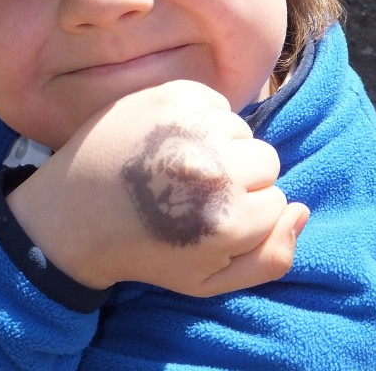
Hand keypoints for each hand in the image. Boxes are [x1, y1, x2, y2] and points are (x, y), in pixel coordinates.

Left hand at [5, 80, 308, 296]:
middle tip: (193, 191)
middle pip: (267, 161)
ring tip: (179, 165)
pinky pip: (215, 101)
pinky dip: (201, 117)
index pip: (279, 200)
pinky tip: (170, 140)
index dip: (247, 212)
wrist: (72, 216)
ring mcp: (190, 127)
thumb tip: (302, 209)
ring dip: (221, 145)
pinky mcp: (169, 95)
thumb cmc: (146, 251)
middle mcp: (215, 170)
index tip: (208, 219)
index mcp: (229, 220)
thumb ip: (271, 258)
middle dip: (240, 177)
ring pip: (241, 130)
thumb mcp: (208, 280)